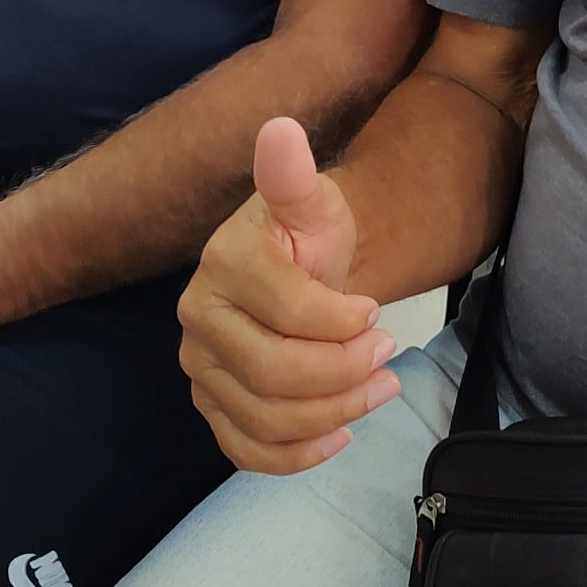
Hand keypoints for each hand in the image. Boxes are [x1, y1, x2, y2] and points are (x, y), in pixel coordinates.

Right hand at [178, 116, 398, 475]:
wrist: (295, 273)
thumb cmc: (307, 239)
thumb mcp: (313, 203)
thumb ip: (295, 177)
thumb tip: (281, 131)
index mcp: (223, 264)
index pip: (290, 311)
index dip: (343, 320)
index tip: (375, 309)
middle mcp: (198, 320)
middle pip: (275, 374)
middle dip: (345, 372)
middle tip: (387, 353)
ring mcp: (201, 369)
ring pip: (267, 417)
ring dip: (337, 412)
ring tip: (380, 388)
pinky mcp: (214, 407)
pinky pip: (246, 450)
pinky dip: (297, 456)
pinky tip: (340, 434)